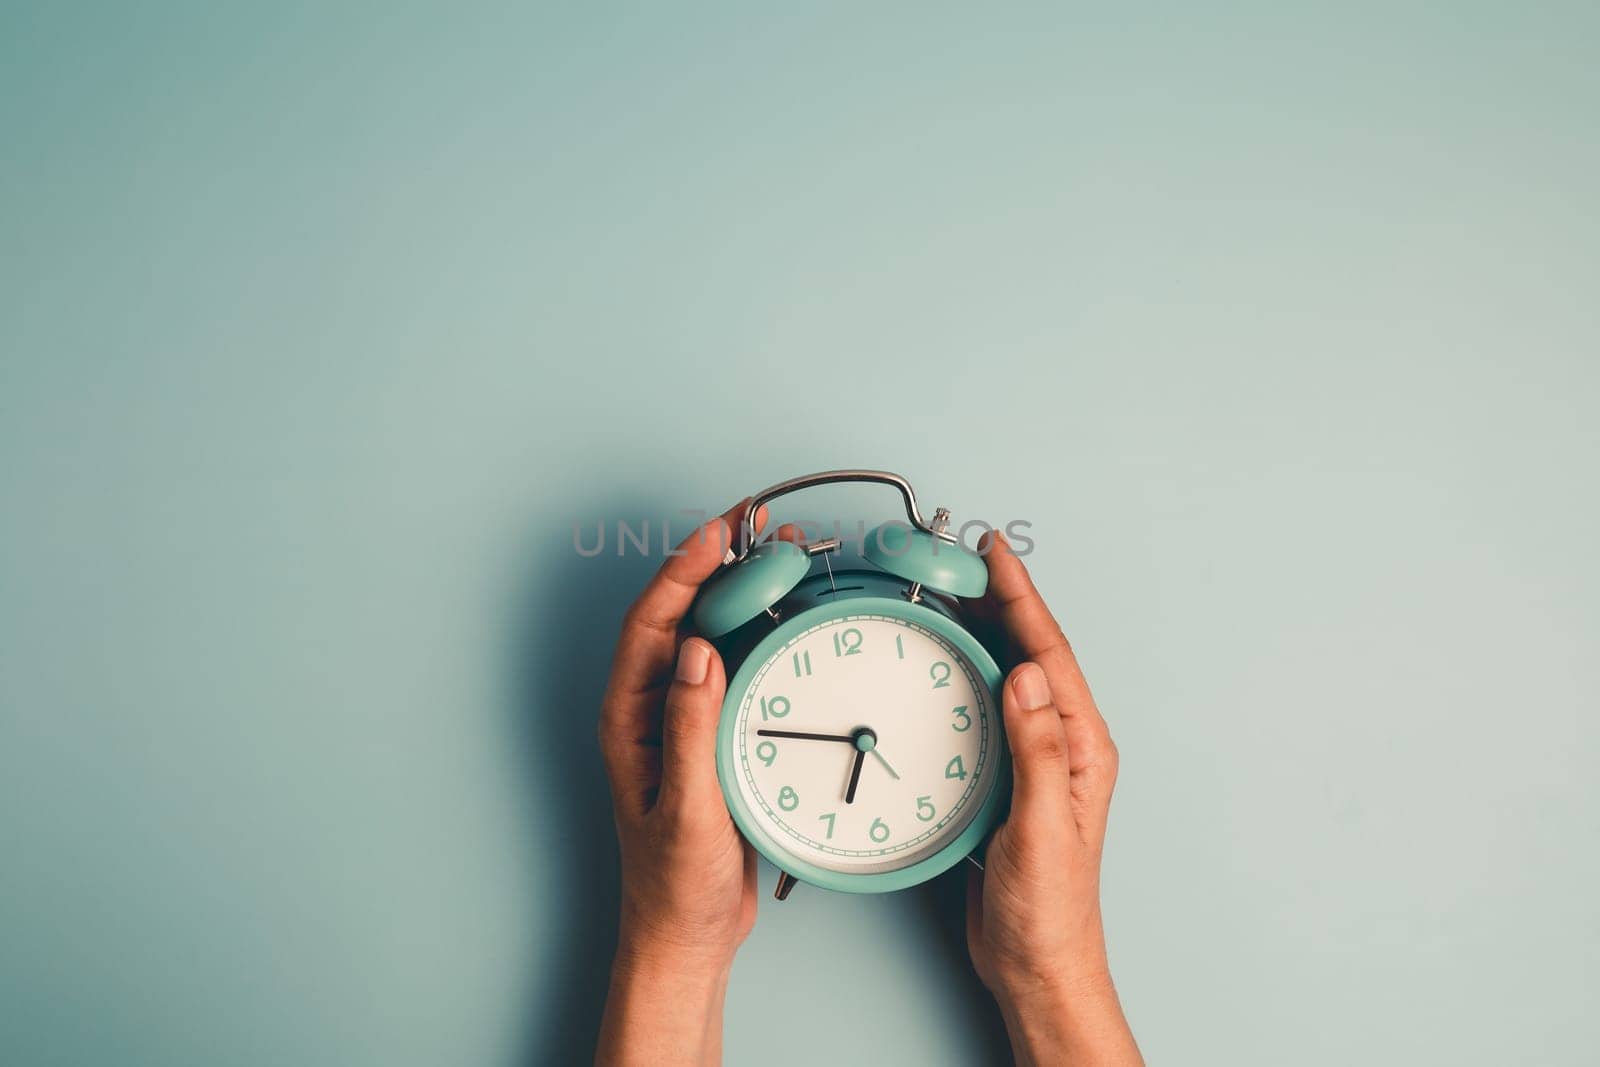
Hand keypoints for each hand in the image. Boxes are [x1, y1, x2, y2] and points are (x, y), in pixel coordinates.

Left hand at [595, 501, 763, 1065]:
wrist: (691, 932)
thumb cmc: (674, 884)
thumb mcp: (688, 809)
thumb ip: (690, 730)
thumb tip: (696, 650)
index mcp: (630, 719)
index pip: (650, 624)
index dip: (682, 572)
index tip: (718, 534)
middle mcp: (651, 708)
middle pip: (679, 613)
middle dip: (716, 562)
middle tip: (760, 525)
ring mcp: (683, 716)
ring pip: (710, 632)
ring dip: (742, 589)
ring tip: (782, 552)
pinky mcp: (716, 730)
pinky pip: (737, 665)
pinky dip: (762, 631)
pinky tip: (790, 612)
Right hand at [964, 531, 1141, 1065]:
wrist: (1036, 962)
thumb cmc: (1049, 909)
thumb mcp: (1039, 828)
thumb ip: (1036, 751)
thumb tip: (1028, 675)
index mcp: (1081, 749)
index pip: (1050, 655)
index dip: (1022, 599)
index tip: (996, 555)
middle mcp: (1062, 747)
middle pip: (1032, 654)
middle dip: (1003, 600)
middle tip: (969, 558)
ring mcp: (1034, 761)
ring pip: (1008, 677)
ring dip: (984, 633)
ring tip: (956, 594)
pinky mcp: (1006, 779)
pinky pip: (987, 710)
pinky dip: (966, 676)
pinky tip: (946, 667)